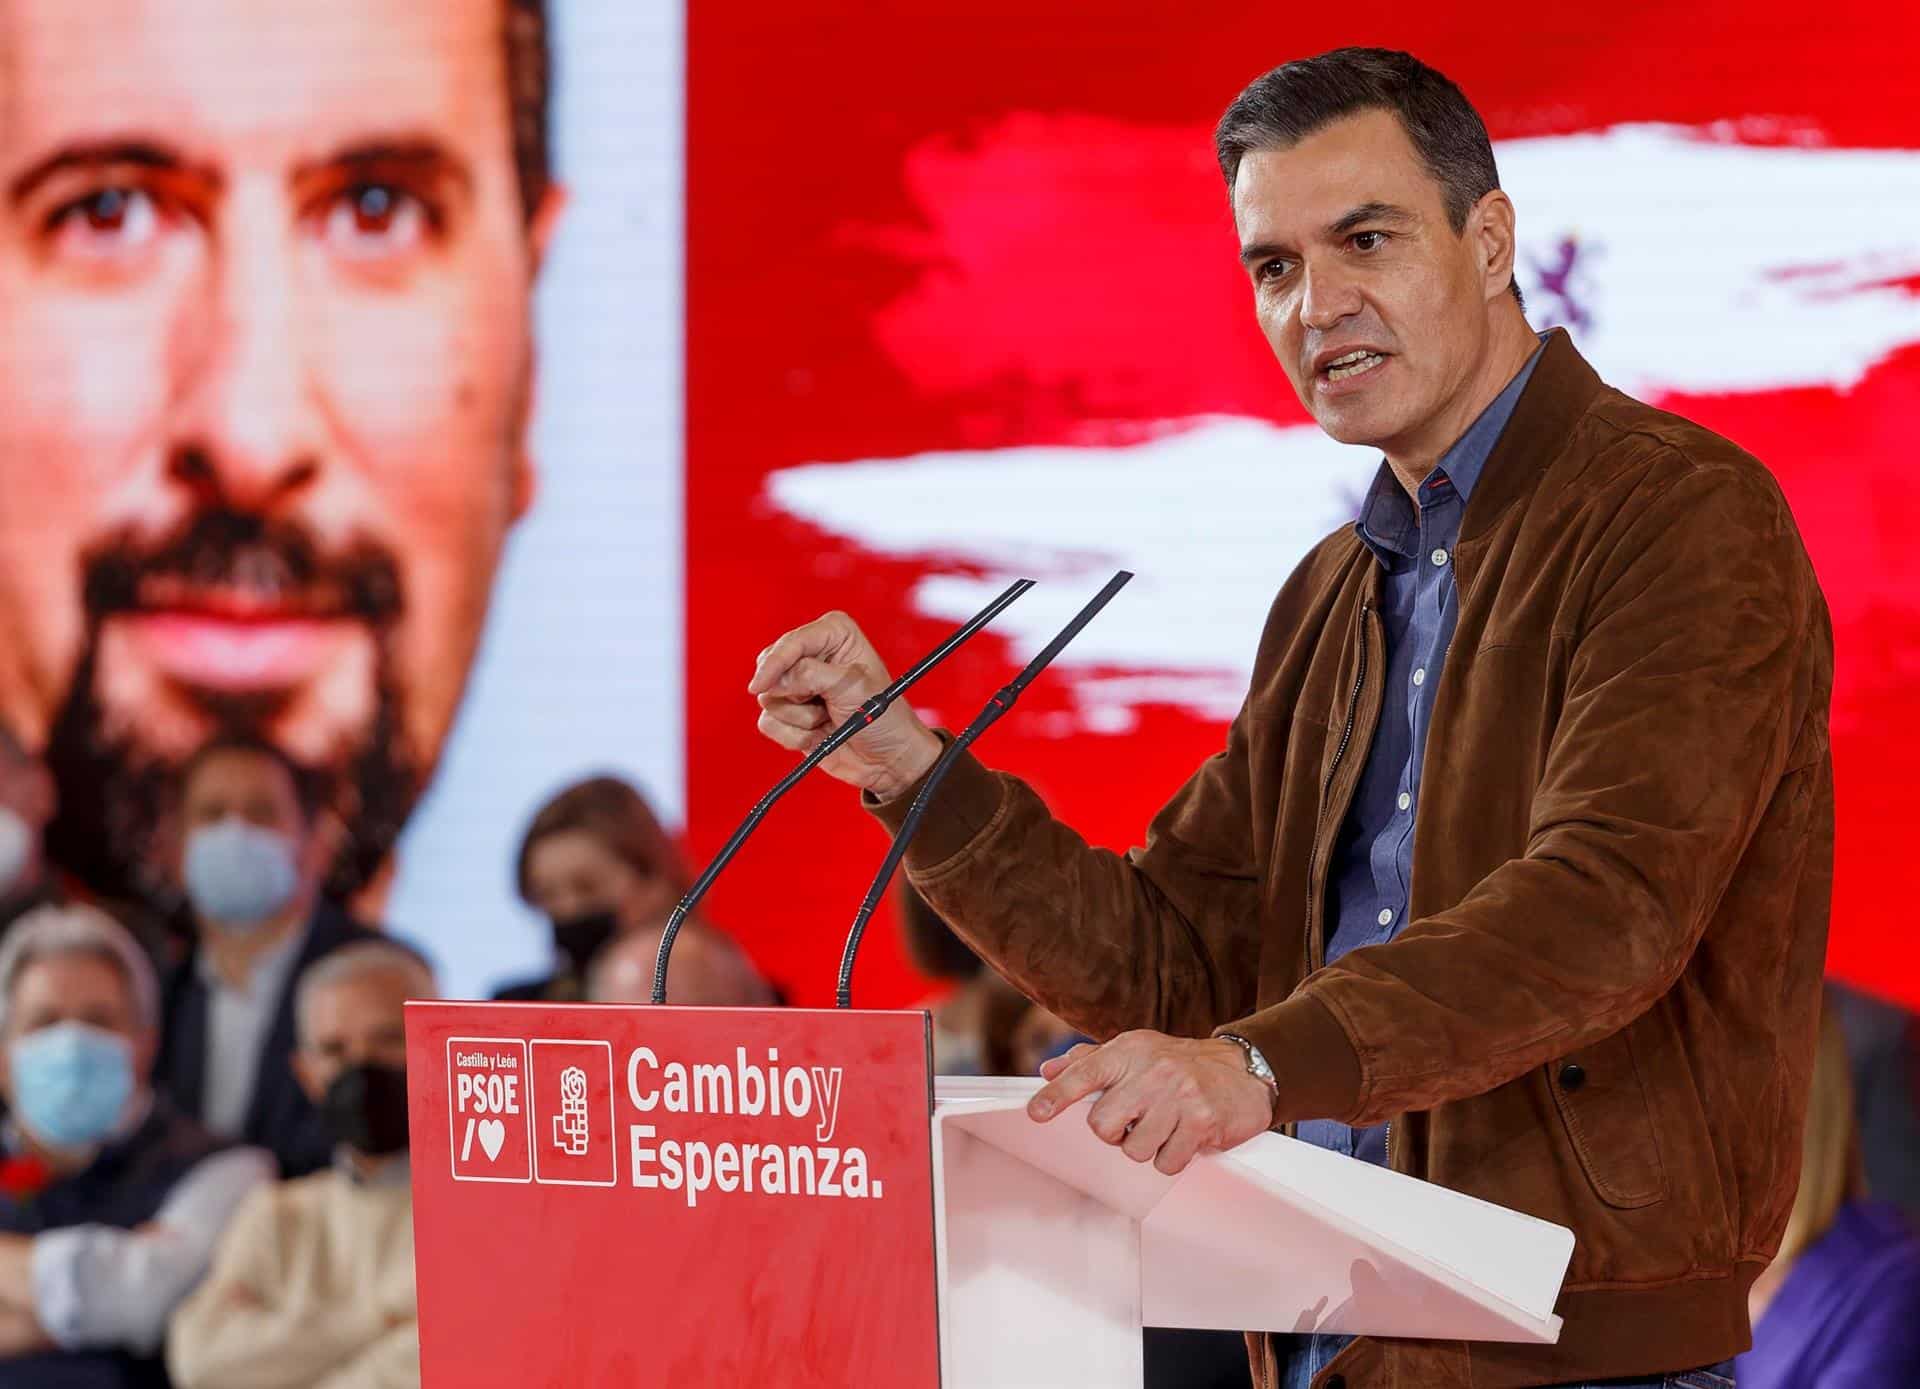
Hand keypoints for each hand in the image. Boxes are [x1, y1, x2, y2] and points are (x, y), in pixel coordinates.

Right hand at [748, 611, 942, 798]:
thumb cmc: (885, 717)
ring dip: (802, 718)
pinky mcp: (790, 713)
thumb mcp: (853, 687)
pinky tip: (820, 734)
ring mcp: (799, 685)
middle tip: (825, 705)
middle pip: (772, 669)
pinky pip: (769, 723)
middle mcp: (813, 654)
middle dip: (796, 695)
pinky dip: (795, 736)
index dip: (775, 664)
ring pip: (769, 699)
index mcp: (835, 634)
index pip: (792, 643)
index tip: (761, 685)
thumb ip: (811, 675)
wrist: (888, 759)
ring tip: (830, 718)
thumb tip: (775, 680)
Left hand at [1028, 1030, 1276, 1174]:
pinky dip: (1173, 1157)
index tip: (1037, 1113)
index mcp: (1129, 1051)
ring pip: (1134, 1149)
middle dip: (1114, 1133)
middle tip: (1135, 1122)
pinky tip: (1185, 1137)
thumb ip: (1090, 1061)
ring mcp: (1178, 1096)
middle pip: (1102, 1124)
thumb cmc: (1181, 1063)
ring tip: (1165, 1127)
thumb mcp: (1136, 1051)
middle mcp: (1152, 1071)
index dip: (1057, 1095)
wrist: (1244, 1070)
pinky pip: (1167, 1162)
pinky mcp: (1202, 1121)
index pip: (1085, 1073)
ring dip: (1147, 1147)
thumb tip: (1048, 1071)